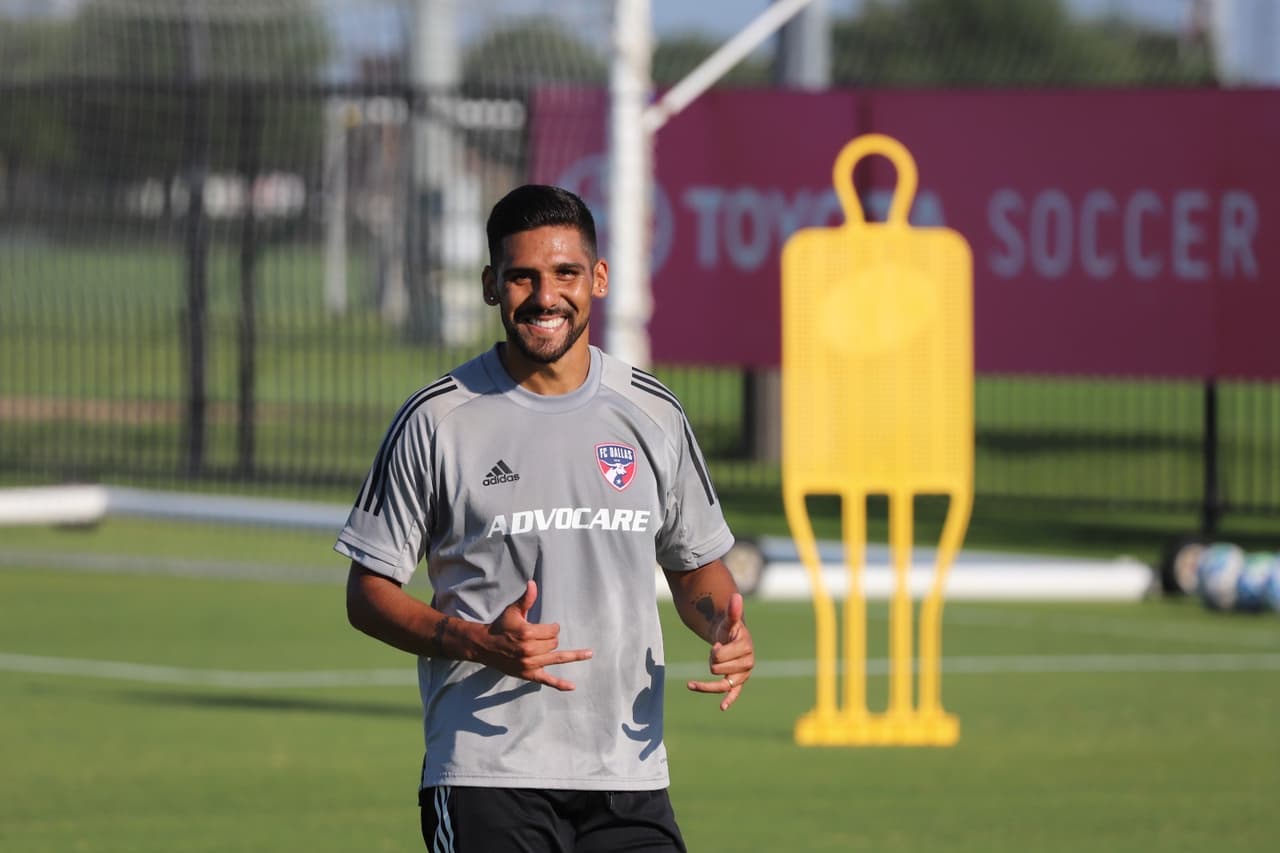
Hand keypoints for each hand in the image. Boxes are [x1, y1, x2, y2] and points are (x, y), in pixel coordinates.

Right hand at [479, 580, 591, 690]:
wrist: (485, 646)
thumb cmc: (501, 626)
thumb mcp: (513, 611)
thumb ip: (526, 599)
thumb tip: (533, 583)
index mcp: (527, 633)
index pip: (553, 630)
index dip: (553, 627)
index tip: (548, 627)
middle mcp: (529, 650)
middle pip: (554, 643)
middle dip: (552, 638)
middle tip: (543, 637)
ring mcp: (530, 664)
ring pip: (556, 657)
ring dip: (572, 655)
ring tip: (589, 653)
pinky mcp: (529, 674)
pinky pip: (547, 680)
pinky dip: (560, 684)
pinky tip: (573, 686)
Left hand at [686, 592, 753, 710]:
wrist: (731, 638)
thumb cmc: (729, 628)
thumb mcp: (729, 619)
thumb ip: (732, 610)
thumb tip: (736, 596)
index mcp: (745, 647)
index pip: (720, 656)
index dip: (714, 651)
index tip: (717, 644)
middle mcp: (747, 663)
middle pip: (717, 668)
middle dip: (712, 660)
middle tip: (717, 651)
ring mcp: (743, 674)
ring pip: (721, 683)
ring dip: (708, 680)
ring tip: (704, 672)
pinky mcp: (738, 682)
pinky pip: (734, 693)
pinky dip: (729, 700)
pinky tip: (722, 708)